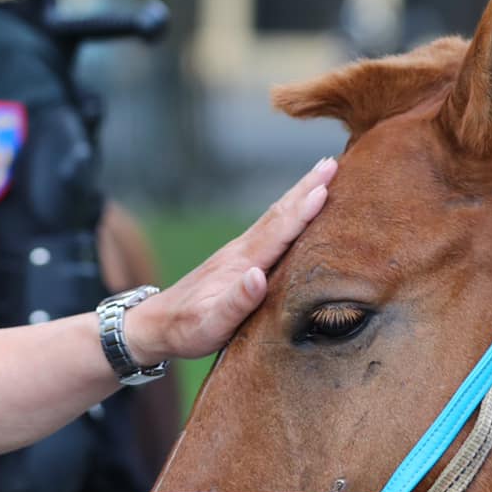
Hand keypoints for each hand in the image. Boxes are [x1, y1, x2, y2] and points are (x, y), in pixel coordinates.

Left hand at [122, 157, 335, 363]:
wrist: (158, 323)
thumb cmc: (188, 329)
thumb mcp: (211, 324)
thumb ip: (236, 302)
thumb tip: (259, 276)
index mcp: (241, 264)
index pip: (277, 233)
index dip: (301, 212)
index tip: (324, 189)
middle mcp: (242, 250)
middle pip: (279, 213)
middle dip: (306, 188)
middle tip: (333, 162)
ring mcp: (240, 251)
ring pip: (276, 215)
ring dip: (300, 192)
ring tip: (323, 172)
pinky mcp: (240, 257)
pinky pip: (272, 226)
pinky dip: (290, 209)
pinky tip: (299, 205)